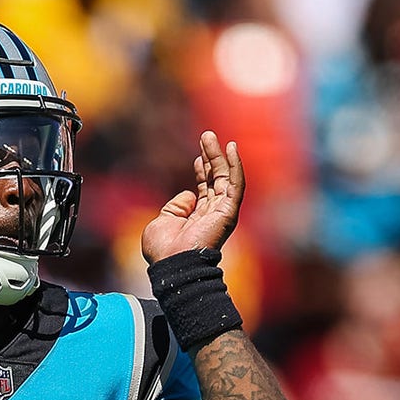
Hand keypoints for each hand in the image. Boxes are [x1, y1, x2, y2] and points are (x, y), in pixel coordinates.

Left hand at [141, 131, 243, 263]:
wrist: (172, 263)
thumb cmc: (163, 249)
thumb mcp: (163, 221)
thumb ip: (175, 206)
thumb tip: (189, 194)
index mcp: (197, 218)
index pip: (204, 189)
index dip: (201, 171)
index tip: (197, 156)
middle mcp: (212, 215)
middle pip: (215, 180)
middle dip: (211, 158)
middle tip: (206, 136)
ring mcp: (222, 213)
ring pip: (224, 178)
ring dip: (220, 156)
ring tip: (211, 136)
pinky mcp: (228, 212)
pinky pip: (235, 185)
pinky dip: (235, 166)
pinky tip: (231, 148)